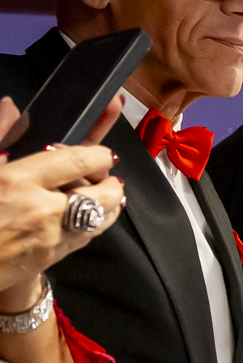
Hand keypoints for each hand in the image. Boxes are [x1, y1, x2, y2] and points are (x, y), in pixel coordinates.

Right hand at [0, 96, 126, 294]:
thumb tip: (10, 105)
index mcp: (18, 180)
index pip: (77, 161)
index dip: (98, 155)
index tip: (104, 153)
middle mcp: (42, 209)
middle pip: (102, 193)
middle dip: (112, 182)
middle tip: (110, 175)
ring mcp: (52, 236)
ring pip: (101, 218)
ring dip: (111, 205)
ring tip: (110, 194)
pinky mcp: (53, 257)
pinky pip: (87, 237)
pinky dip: (96, 223)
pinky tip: (94, 216)